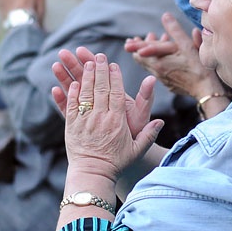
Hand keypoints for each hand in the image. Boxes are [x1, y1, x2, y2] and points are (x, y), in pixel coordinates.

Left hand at [60, 54, 162, 181]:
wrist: (93, 174)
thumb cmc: (116, 162)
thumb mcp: (137, 149)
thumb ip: (149, 134)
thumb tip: (160, 121)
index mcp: (117, 120)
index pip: (116, 93)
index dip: (115, 77)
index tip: (113, 64)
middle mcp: (100, 117)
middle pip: (100, 88)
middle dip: (99, 70)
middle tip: (98, 56)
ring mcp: (85, 120)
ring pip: (85, 93)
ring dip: (84, 76)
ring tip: (84, 62)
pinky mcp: (72, 126)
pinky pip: (71, 105)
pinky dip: (71, 92)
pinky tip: (72, 82)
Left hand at [124, 12, 224, 98]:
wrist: (205, 90)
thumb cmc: (197, 68)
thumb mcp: (186, 45)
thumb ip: (175, 30)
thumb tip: (165, 15)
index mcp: (158, 62)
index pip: (141, 51)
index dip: (135, 45)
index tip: (129, 41)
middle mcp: (157, 71)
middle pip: (142, 59)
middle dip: (141, 48)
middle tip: (137, 41)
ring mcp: (162, 79)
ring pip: (150, 65)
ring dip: (150, 53)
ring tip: (153, 43)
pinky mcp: (169, 84)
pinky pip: (158, 71)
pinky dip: (158, 61)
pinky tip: (166, 57)